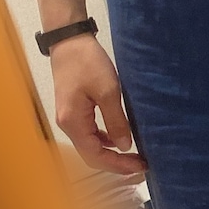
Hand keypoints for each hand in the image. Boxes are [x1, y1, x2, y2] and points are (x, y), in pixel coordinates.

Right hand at [51, 35, 146, 176]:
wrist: (69, 41)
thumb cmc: (88, 63)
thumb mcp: (108, 91)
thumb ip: (116, 121)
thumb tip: (125, 146)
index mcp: (73, 123)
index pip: (95, 156)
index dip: (118, 166)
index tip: (140, 168)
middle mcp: (67, 125)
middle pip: (91, 155)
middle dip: (116, 163)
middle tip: (140, 165)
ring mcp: (69, 118)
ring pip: (90, 145)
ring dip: (111, 153)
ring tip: (134, 155)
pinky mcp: (74, 111)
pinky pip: (89, 133)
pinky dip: (105, 140)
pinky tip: (119, 138)